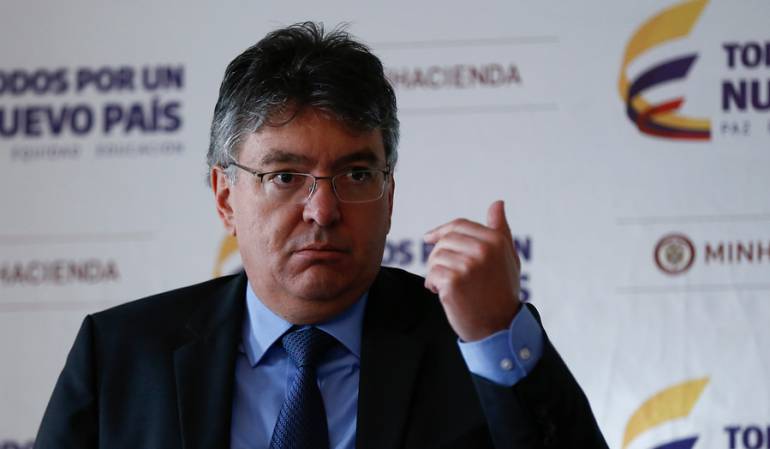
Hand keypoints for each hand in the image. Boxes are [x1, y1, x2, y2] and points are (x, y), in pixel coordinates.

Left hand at [423, 200, 521, 341]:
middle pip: (445, 240)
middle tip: (443, 274)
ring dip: (435, 272)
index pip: (459, 225)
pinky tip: (442, 294)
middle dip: (438, 255)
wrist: (499, 327)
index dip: (441, 230)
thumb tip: (497, 203)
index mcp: (495, 240)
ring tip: (446, 286)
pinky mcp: (454, 282)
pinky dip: (432, 284)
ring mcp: (468, 265)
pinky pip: (431, 274)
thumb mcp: (508, 258)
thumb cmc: (502, 292)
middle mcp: (483, 249)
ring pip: (436, 257)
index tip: (428, 238)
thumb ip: (500, 230)